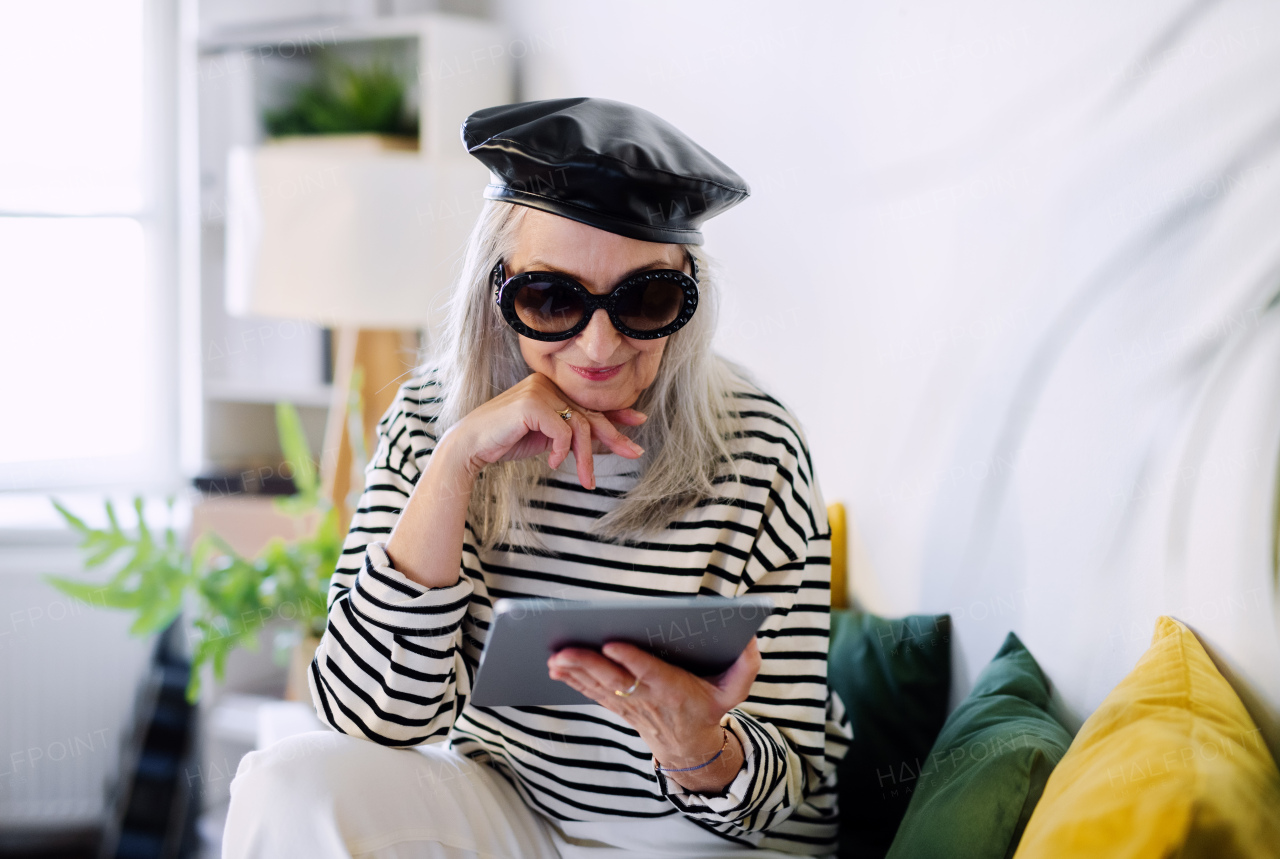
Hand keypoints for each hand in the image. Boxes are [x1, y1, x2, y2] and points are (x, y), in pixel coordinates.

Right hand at [452, 373, 645, 489]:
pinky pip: (561, 430)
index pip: (588, 403)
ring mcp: (539, 390)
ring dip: (585, 457)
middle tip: (635, 453)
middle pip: (589, 414)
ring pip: (579, 425)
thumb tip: (606, 440)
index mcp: (551, 388)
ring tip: (586, 480)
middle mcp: (547, 384)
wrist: (472, 446)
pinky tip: (552, 463)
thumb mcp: (548, 438)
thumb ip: (572, 434)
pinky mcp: (531, 403)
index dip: (616, 413)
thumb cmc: (507, 441)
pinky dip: (561, 451)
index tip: (639, 421)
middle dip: (614, 437)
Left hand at [547, 638, 760, 792]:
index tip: (612, 643)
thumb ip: (746, 664)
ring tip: (553, 657)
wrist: (690, 746)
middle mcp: (648, 698)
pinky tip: (555, 668)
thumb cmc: (709, 708)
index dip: (631, 661)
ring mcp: (630, 704)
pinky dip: (573, 681)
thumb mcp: (735, 690)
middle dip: (588, 665)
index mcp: (675, 689)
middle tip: (564, 650)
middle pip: (615, 680)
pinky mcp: (618, 706)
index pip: (650, 674)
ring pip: (598, 687)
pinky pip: (592, 693)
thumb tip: (749, 637)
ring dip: (574, 673)